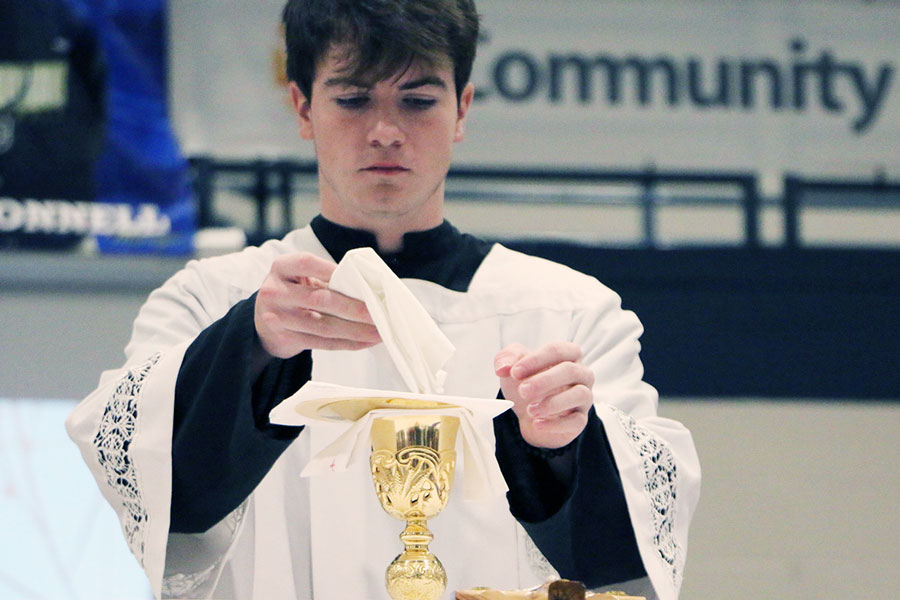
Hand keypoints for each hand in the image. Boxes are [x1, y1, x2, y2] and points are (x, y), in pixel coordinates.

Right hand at [254, 252, 380, 357]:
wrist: (265, 322)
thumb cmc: (294, 293)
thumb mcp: (300, 278)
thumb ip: (326, 279)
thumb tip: (369, 287)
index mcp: (281, 267)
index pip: (306, 263)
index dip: (332, 270)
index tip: (359, 278)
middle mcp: (274, 291)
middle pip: (319, 299)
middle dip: (353, 308)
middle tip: (378, 312)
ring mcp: (277, 317)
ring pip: (323, 325)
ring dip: (355, 330)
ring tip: (379, 331)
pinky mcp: (285, 339)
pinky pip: (322, 343)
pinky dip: (348, 343)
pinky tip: (366, 341)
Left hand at [494, 342, 593, 448]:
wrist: (528, 414)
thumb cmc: (526, 383)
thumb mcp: (512, 366)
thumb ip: (506, 359)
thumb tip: (503, 367)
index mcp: (567, 355)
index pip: (558, 350)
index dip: (536, 360)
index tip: (515, 372)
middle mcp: (581, 374)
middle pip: (570, 371)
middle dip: (544, 381)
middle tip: (522, 390)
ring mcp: (584, 397)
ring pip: (580, 395)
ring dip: (552, 403)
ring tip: (530, 410)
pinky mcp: (580, 419)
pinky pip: (576, 421)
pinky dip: (555, 424)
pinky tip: (537, 424)